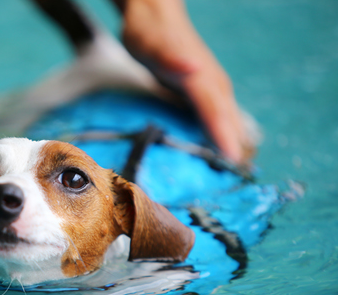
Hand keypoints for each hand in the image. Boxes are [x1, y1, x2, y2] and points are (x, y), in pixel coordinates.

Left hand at [118, 0, 254, 163]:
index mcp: (204, 80)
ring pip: (228, 125)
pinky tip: (216, 158)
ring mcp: (212, 92)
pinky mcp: (203, 96)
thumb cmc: (153, 34)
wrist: (154, 17)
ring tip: (230, 179)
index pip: (217, 114)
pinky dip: (220, 140)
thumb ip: (175, 59)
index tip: (232, 164)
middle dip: (233, 153)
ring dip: (230, 150)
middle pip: (229, 125)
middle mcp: (215, 88)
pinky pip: (217, 122)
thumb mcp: (158, 46)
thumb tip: (194, 69)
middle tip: (233, 185)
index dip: (225, 139)